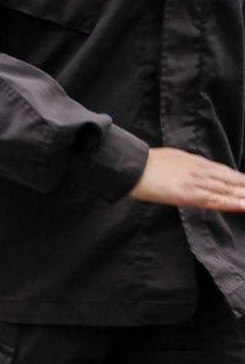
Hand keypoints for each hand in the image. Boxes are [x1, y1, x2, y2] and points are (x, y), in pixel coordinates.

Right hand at [130, 146, 244, 211]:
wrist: (130, 165)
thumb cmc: (144, 163)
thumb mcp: (170, 158)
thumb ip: (185, 166)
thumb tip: (193, 172)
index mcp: (194, 161)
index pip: (223, 171)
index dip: (239, 178)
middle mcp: (199, 170)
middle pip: (230, 180)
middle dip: (244, 186)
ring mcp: (196, 181)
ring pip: (227, 190)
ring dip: (243, 195)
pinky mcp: (189, 193)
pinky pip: (215, 199)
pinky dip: (231, 203)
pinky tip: (243, 204)